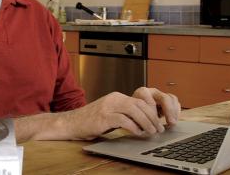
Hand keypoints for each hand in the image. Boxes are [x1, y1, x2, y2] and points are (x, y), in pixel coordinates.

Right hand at [61, 87, 180, 139]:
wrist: (71, 123)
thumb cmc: (90, 121)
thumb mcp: (110, 114)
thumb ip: (124, 114)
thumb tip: (143, 123)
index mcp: (116, 97)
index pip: (140, 101)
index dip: (151, 112)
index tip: (158, 122)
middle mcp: (113, 99)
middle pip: (139, 104)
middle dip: (152, 117)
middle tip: (158, 128)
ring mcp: (108, 107)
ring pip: (134, 110)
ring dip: (146, 122)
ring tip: (151, 131)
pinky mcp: (104, 117)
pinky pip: (124, 120)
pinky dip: (134, 126)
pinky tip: (138, 133)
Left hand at [132, 87, 180, 125]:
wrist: (134, 111)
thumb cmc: (133, 114)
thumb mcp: (132, 117)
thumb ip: (138, 121)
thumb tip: (144, 128)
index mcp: (141, 93)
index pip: (150, 102)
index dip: (153, 114)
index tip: (154, 125)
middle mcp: (152, 91)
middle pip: (164, 98)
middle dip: (168, 111)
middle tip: (170, 123)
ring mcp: (161, 94)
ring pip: (171, 99)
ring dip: (174, 112)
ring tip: (172, 123)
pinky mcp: (167, 98)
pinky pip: (175, 102)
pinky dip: (176, 111)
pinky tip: (174, 120)